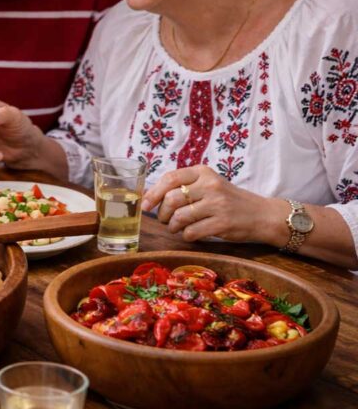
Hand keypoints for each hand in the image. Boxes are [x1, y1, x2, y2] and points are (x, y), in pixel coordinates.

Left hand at [142, 165, 285, 244]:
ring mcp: (217, 204)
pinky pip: (191, 232)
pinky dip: (185, 235)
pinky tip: (190, 234)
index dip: (152, 193)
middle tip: (164, 220)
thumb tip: (149, 196)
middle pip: (171, 199)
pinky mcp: (223, 223)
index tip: (145, 205)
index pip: (170, 178)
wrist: (262, 214)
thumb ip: (185, 186)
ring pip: (179, 217)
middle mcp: (210, 185)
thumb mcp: (209, 184)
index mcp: (203, 172)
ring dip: (172, 226)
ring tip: (176, 227)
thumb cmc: (229, 200)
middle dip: (162, 213)